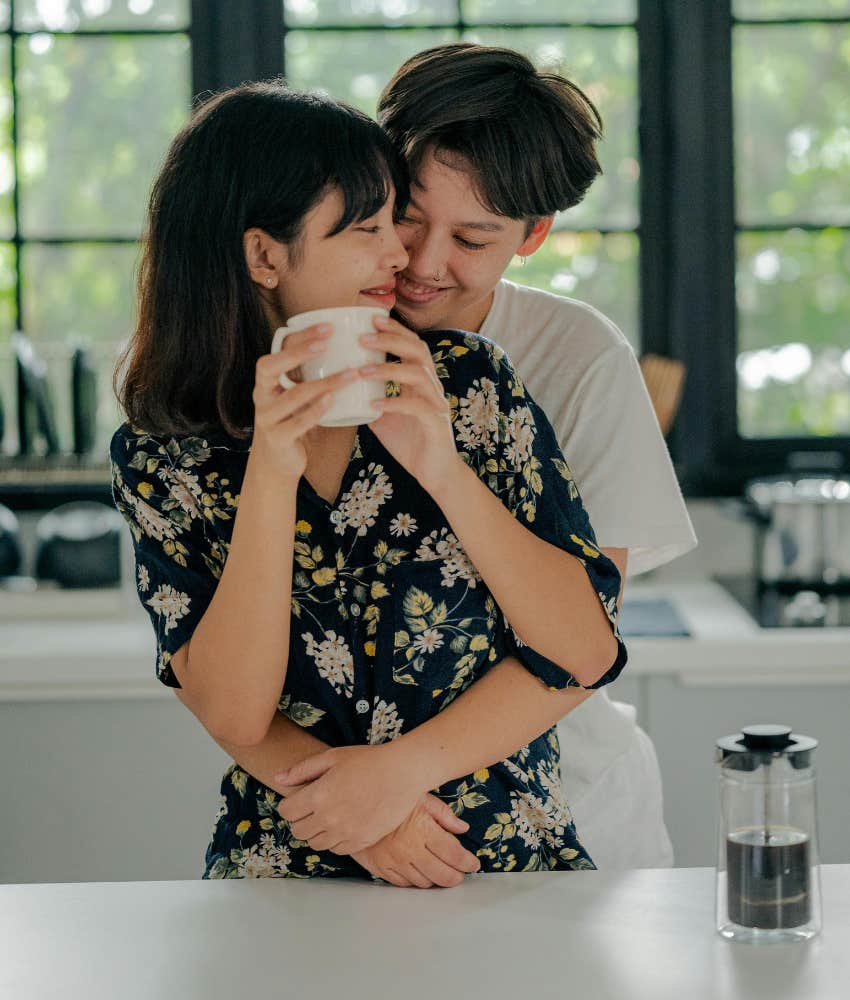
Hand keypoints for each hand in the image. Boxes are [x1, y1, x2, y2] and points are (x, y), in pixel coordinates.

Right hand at [251, 323, 361, 480]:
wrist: (278, 465)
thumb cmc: (294, 423)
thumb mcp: (298, 398)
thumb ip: (311, 378)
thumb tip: (350, 351)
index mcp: (266, 382)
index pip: (276, 351)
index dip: (299, 337)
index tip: (328, 327)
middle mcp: (261, 396)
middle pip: (270, 366)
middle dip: (299, 351)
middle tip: (328, 341)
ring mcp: (266, 418)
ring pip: (293, 395)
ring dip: (324, 383)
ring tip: (350, 373)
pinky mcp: (277, 439)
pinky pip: (297, 422)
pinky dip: (315, 410)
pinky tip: (331, 400)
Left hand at [274, 743, 433, 854]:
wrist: (403, 773)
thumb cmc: (369, 760)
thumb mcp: (333, 757)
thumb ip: (303, 770)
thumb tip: (278, 778)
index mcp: (318, 795)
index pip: (286, 812)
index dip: (288, 805)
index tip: (297, 800)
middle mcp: (328, 818)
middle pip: (298, 831)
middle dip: (300, 819)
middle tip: (312, 808)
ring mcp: (345, 832)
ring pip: (315, 844)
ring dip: (316, 832)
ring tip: (328, 816)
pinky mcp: (361, 841)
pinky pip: (336, 849)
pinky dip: (334, 840)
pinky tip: (343, 824)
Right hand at [351, 794, 480, 887]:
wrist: (351, 802)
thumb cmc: (388, 795)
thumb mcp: (419, 795)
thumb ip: (443, 813)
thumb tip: (462, 828)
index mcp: (423, 829)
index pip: (454, 854)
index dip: (467, 863)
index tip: (473, 864)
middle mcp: (410, 849)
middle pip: (442, 874)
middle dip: (456, 877)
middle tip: (461, 874)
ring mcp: (394, 861)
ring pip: (424, 882)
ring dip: (436, 881)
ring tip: (442, 873)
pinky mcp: (380, 868)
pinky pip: (403, 884)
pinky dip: (415, 882)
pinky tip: (421, 874)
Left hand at [358, 315, 462, 496]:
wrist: (434, 473)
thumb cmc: (410, 442)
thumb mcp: (383, 417)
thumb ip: (368, 399)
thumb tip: (339, 387)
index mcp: (421, 381)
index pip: (411, 345)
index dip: (394, 329)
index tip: (371, 318)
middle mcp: (432, 387)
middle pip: (417, 350)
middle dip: (391, 340)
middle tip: (363, 336)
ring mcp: (436, 403)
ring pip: (418, 374)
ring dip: (388, 369)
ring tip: (362, 370)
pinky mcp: (436, 423)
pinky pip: (416, 407)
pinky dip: (394, 403)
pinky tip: (373, 404)